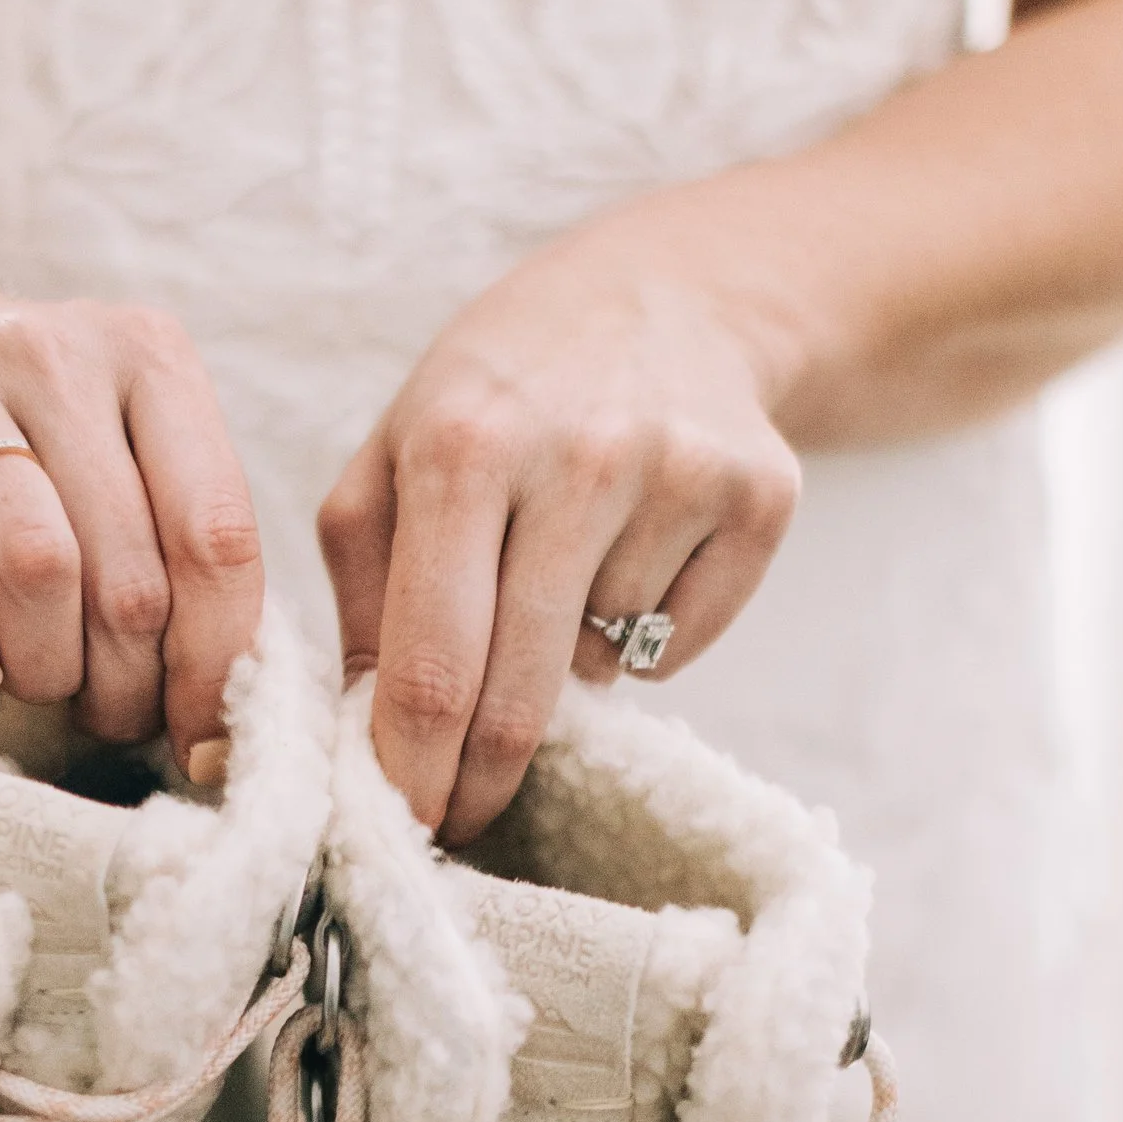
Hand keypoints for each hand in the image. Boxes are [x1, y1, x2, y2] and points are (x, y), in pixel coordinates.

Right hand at [0, 275, 262, 766]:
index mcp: (151, 356)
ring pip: (35, 565)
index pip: (217, 533)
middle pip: (128, 571)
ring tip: (38, 685)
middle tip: (110, 714)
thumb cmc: (28, 426)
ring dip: (46, 667)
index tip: (205, 734)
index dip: (216, 657)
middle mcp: (55, 352)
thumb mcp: (124, 444)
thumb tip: (220, 700)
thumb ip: (180, 536)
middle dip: (128, 681)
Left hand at [318, 194, 803, 844]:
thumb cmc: (506, 390)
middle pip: (520, 691)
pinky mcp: (762, 495)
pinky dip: (648, 633)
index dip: (411, 768)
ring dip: (569, 660)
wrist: (674, 292)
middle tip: (462, 816)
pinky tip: (634, 552)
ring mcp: (680, 472)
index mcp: (461, 444)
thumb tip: (360, 729)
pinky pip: (682, 642)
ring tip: (564, 568)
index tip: (400, 829)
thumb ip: (365, 584)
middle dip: (481, 777)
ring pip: (605, 665)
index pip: (430, 659)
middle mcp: (577, 454)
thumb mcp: (398, 449)